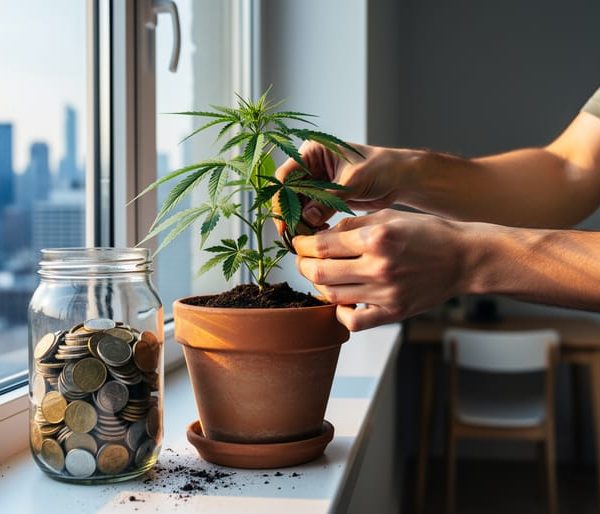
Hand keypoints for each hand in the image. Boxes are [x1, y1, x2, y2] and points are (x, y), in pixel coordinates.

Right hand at [274, 141, 422, 233]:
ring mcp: (317, 182)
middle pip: (288, 193)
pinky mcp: (325, 197)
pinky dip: (311, 224)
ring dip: (301, 222)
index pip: (286, 176)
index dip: (283, 199)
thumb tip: (307, 218)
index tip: (286, 220)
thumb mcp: (353, 182)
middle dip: (291, 214)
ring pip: (298, 205)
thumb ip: (329, 199)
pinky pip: (310, 212)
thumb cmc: (381, 168)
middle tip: (295, 236)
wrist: (400, 179)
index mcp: (313, 151)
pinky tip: (319, 233)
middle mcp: (311, 165)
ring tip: (308, 237)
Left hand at [293, 209, 470, 330]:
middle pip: (319, 273)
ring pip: (332, 296)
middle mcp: (378, 267)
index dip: (301, 244)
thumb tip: (321, 236)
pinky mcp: (393, 312)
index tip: (299, 242)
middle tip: (304, 259)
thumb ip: (352, 224)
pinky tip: (343, 301)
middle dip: (303, 265)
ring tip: (322, 275)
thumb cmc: (428, 233)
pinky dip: (340, 313)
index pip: (321, 245)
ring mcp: (385, 293)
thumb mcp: (389, 217)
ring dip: (319, 286)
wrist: (464, 258)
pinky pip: (354, 322)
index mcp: (376, 238)